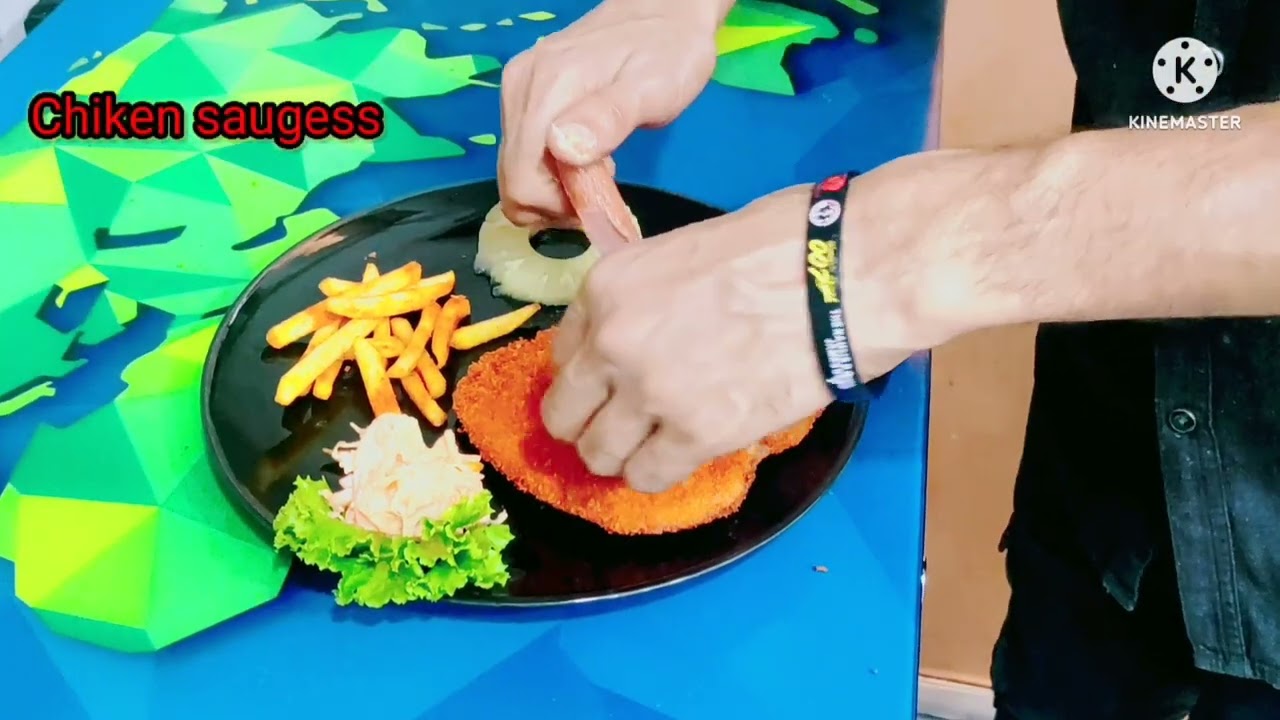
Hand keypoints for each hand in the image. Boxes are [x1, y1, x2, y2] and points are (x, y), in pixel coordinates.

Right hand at [498, 0, 721, 227]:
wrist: (662, 11)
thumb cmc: (668, 53)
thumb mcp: (652, 88)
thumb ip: (608, 117)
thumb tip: (563, 150)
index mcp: (547, 90)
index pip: (522, 179)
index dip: (557, 206)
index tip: (597, 201)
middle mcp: (521, 89)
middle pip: (513, 179)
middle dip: (554, 202)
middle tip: (600, 192)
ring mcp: (518, 90)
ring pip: (516, 169)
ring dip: (554, 187)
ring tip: (598, 170)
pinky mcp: (523, 93)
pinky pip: (524, 152)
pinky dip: (551, 169)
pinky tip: (586, 155)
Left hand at [540, 183, 944, 493]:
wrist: (844, 277)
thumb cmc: (784, 243)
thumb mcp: (686, 250)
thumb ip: (649, 296)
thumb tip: (651, 324)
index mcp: (608, 288)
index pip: (563, 353)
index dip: (589, 373)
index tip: (610, 383)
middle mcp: (613, 343)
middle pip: (565, 413)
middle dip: (588, 423)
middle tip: (622, 425)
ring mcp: (650, 393)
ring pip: (599, 454)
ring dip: (621, 455)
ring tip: (652, 447)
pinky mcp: (696, 435)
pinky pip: (648, 478)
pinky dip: (659, 474)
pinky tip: (682, 457)